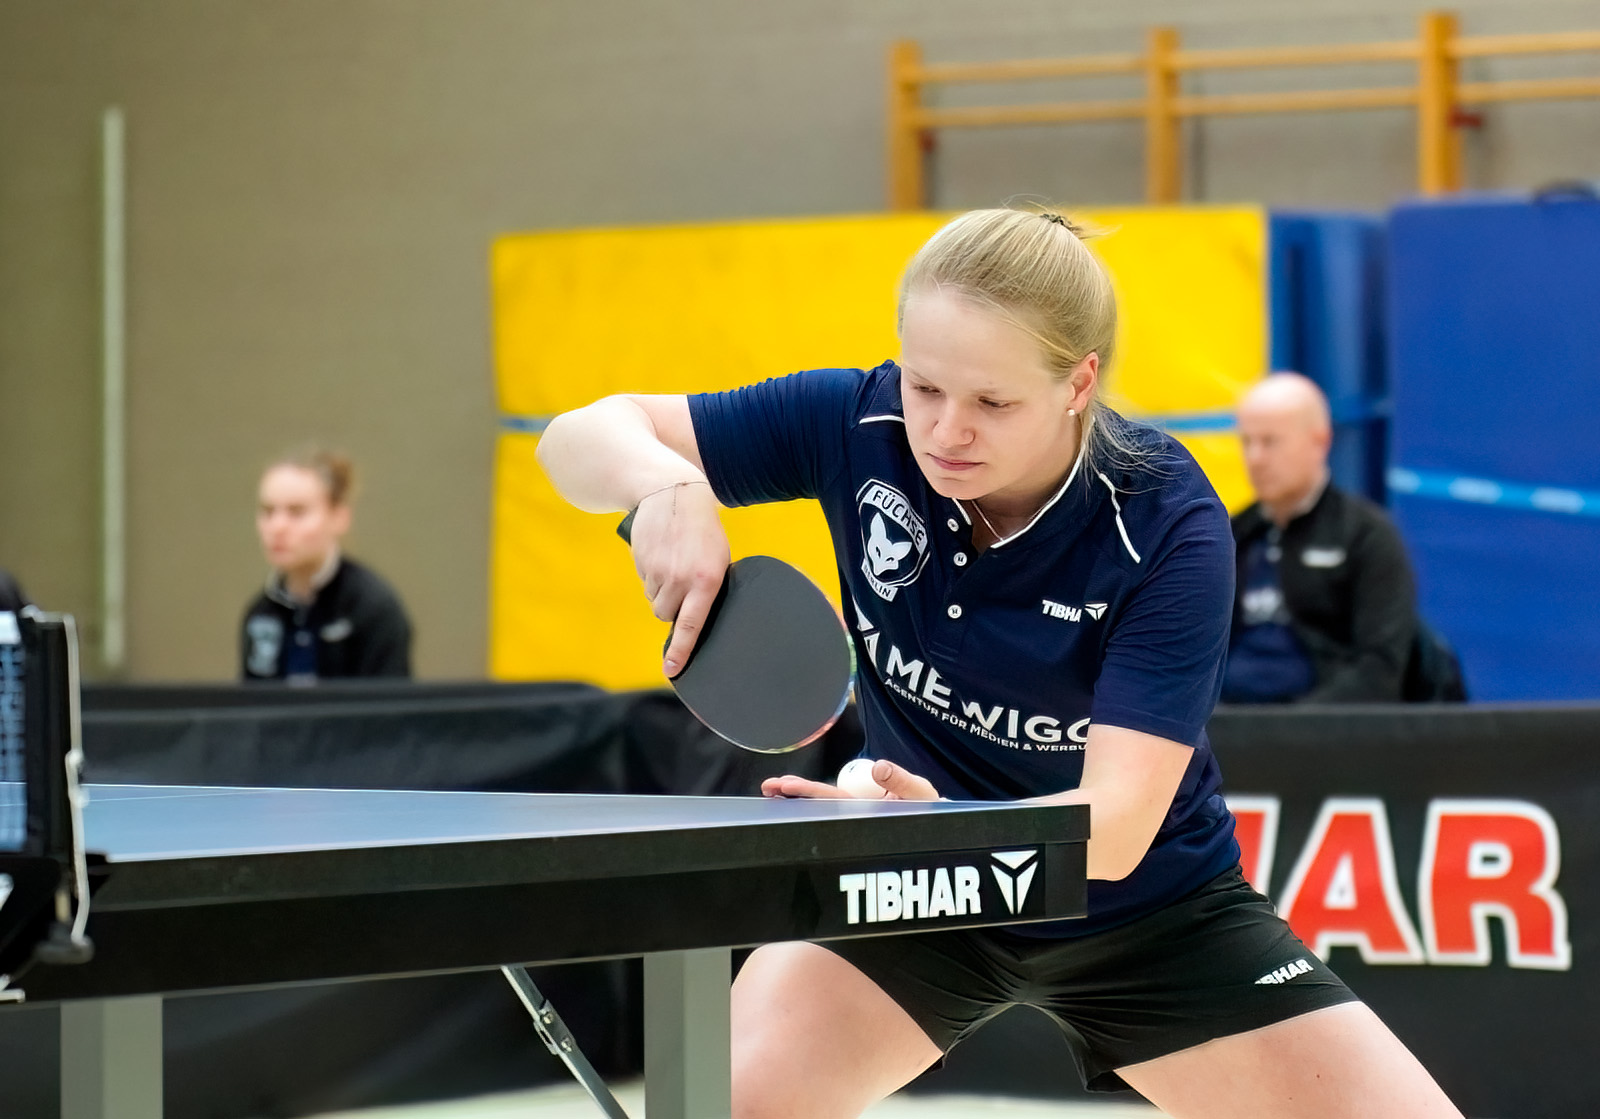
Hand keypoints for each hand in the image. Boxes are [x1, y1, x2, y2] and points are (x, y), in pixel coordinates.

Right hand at [626, 481, 728, 675]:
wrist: (675, 493)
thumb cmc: (704, 531)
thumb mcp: (719, 558)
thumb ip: (709, 587)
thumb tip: (697, 618)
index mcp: (707, 580)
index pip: (691, 625)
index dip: (681, 651)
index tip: (671, 671)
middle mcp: (681, 579)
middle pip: (665, 614)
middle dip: (671, 606)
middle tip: (681, 583)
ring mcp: (658, 571)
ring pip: (654, 599)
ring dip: (661, 589)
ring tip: (674, 562)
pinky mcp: (642, 562)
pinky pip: (645, 582)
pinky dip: (652, 575)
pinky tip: (662, 554)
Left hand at [761, 760, 940, 800]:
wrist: (938, 815)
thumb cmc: (929, 806)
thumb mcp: (921, 793)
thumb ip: (901, 781)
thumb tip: (879, 767)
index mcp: (867, 810)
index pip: (833, 801)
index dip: (809, 793)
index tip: (787, 786)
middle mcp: (857, 811)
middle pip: (821, 803)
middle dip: (796, 794)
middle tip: (770, 787)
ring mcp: (857, 807)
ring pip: (825, 801)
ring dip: (801, 794)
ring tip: (778, 788)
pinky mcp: (861, 801)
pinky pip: (835, 797)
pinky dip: (817, 794)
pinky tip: (798, 791)